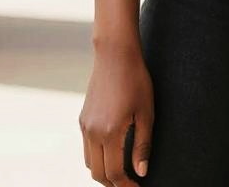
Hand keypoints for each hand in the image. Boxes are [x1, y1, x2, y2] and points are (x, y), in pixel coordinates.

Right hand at [79, 41, 153, 183]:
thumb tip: (141, 172)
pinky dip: (96, 157)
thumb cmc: (136, 79)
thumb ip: (142, 145)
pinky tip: (111, 152)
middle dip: (113, 183)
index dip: (126, 186)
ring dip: (103, 172)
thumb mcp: (146, 112)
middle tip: (130, 183)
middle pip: (98, 173)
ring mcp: (85, 125)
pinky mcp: (83, 118)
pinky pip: (86, 148)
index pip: (114, 173)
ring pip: (89, 163)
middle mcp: (92, 132)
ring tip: (122, 171)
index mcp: (109, 133)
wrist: (115, 54)